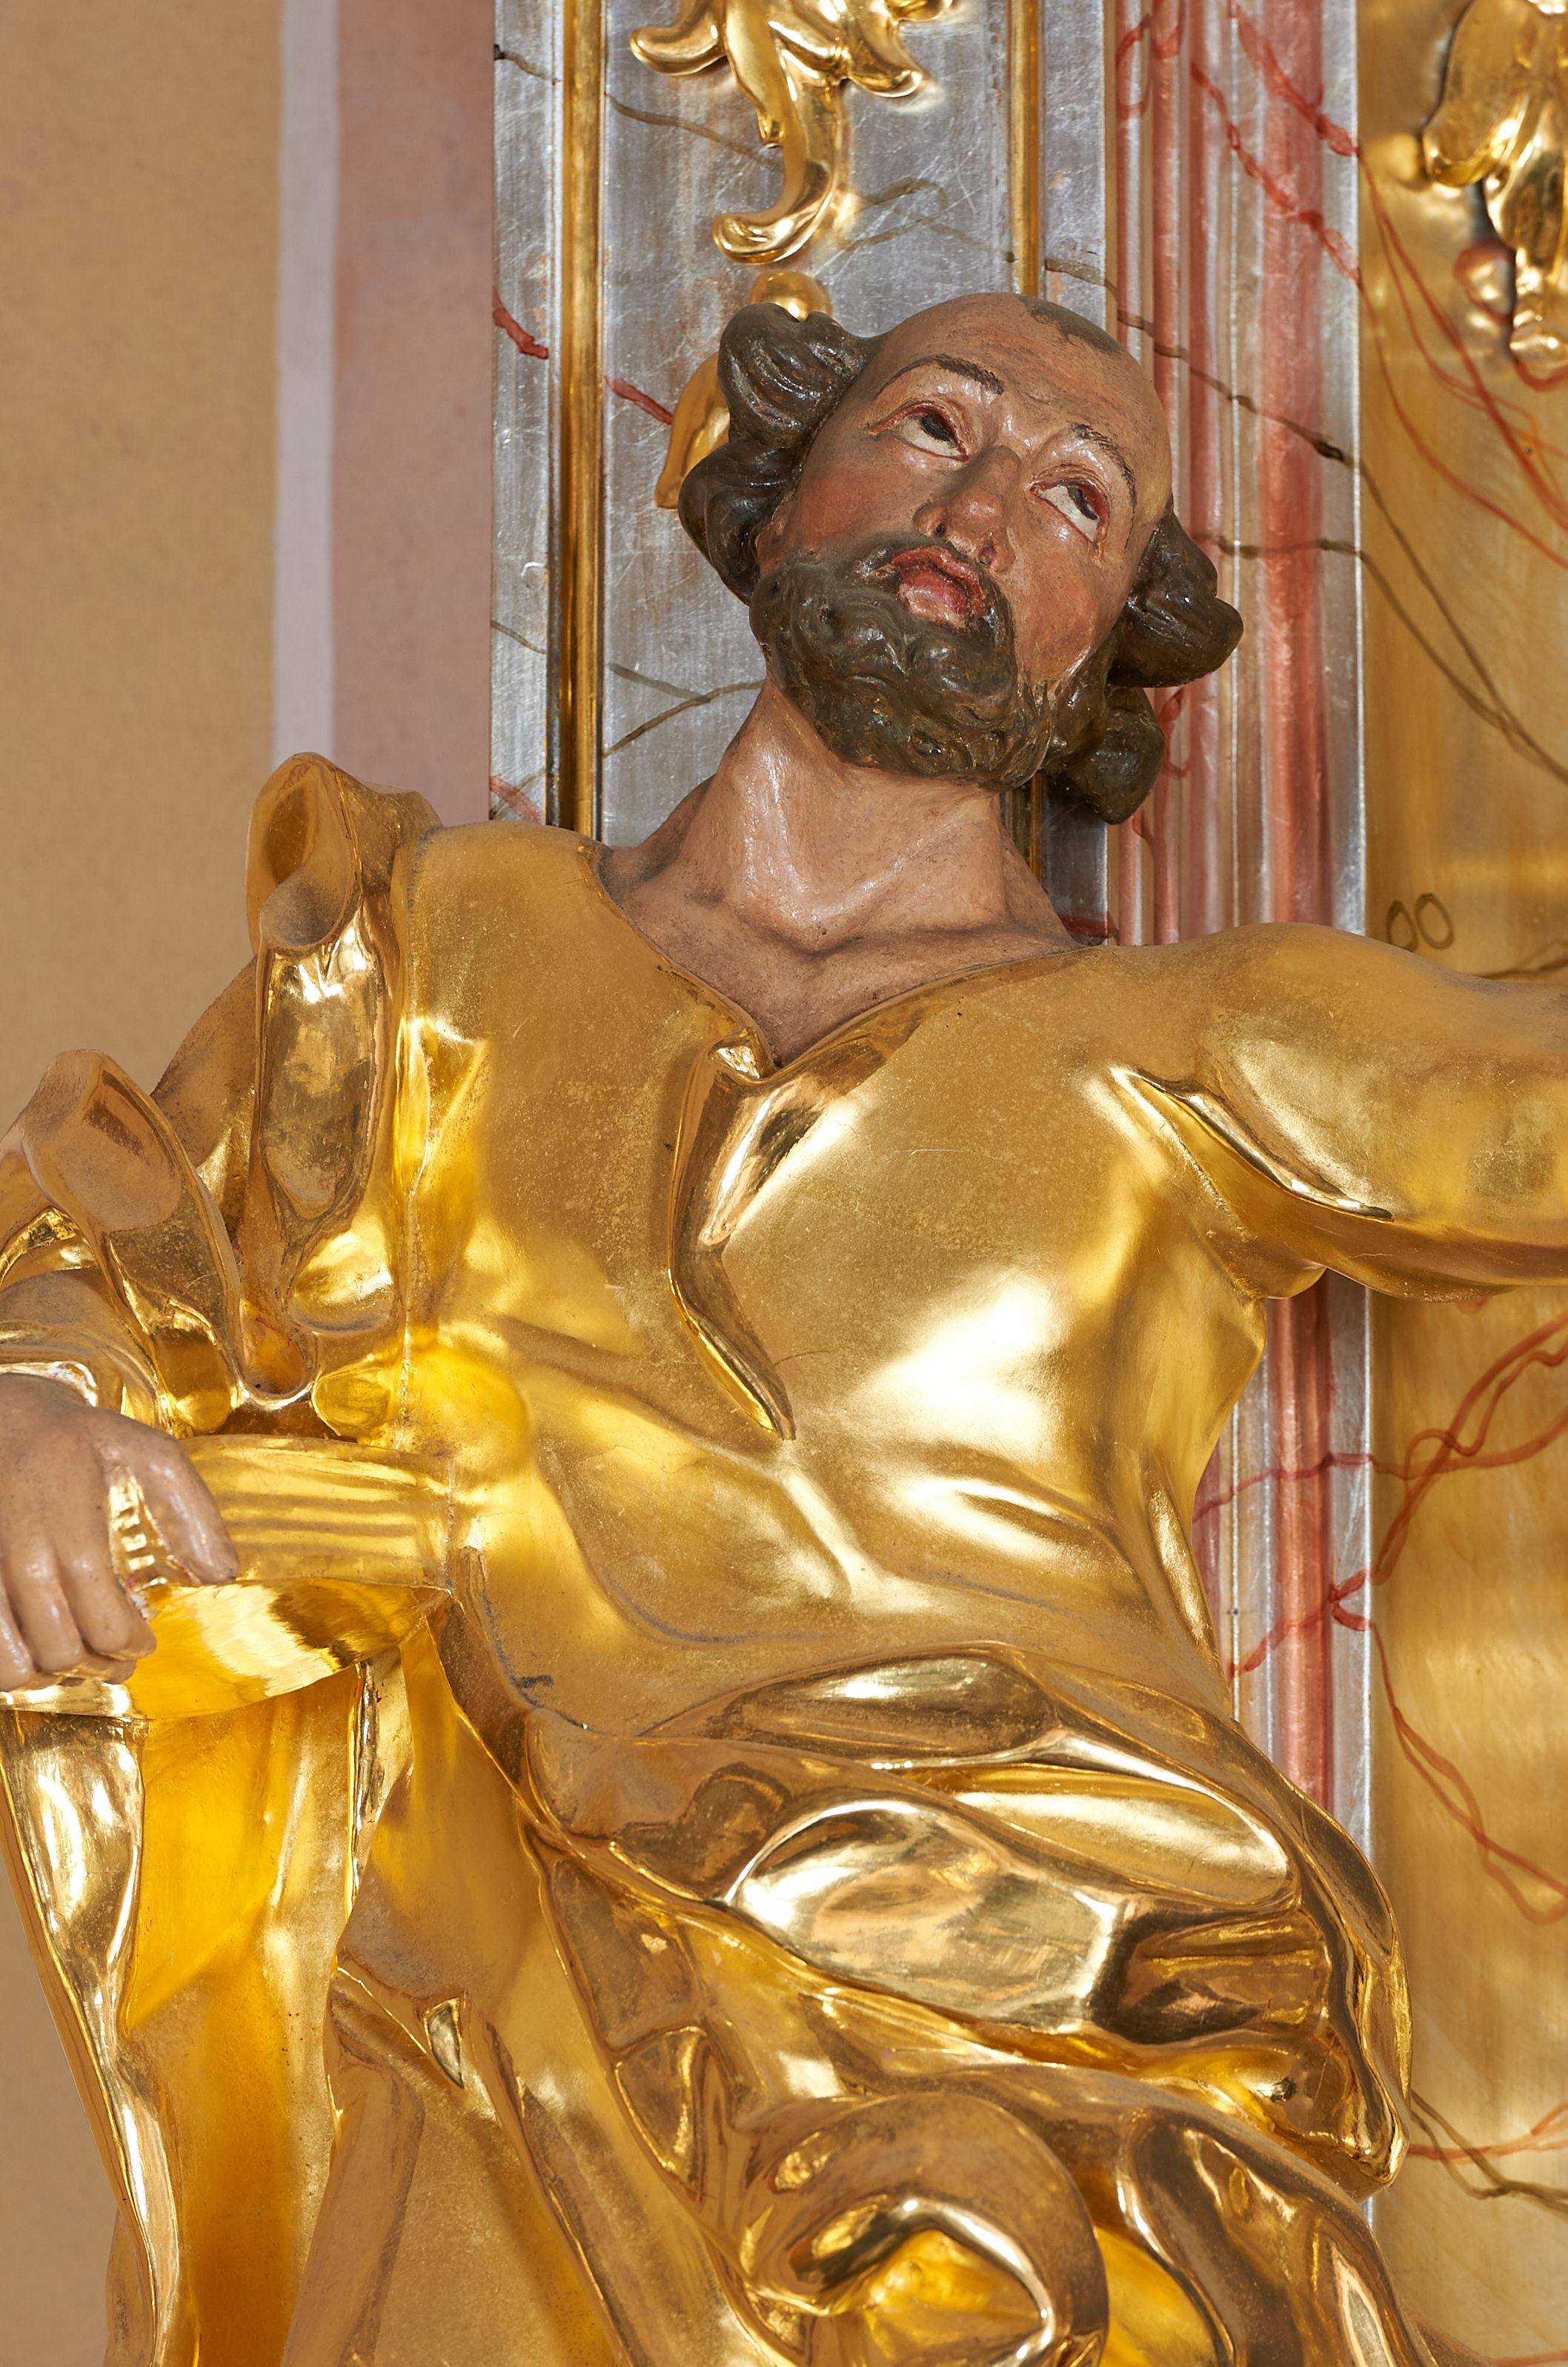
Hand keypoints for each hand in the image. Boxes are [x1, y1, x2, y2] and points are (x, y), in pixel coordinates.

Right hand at [0, 1374, 236, 1684]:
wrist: (4, 1420)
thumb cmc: (79, 1439)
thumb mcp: (151, 1452)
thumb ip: (194, 1511)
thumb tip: (222, 1574)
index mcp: (70, 1526)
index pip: (104, 1623)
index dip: (132, 1645)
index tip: (145, 1639)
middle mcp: (19, 1555)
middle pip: (61, 1651)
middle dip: (100, 1664)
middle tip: (117, 1654)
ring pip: (13, 1667)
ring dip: (52, 1674)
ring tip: (76, 1657)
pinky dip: (11, 1667)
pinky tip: (34, 1648)